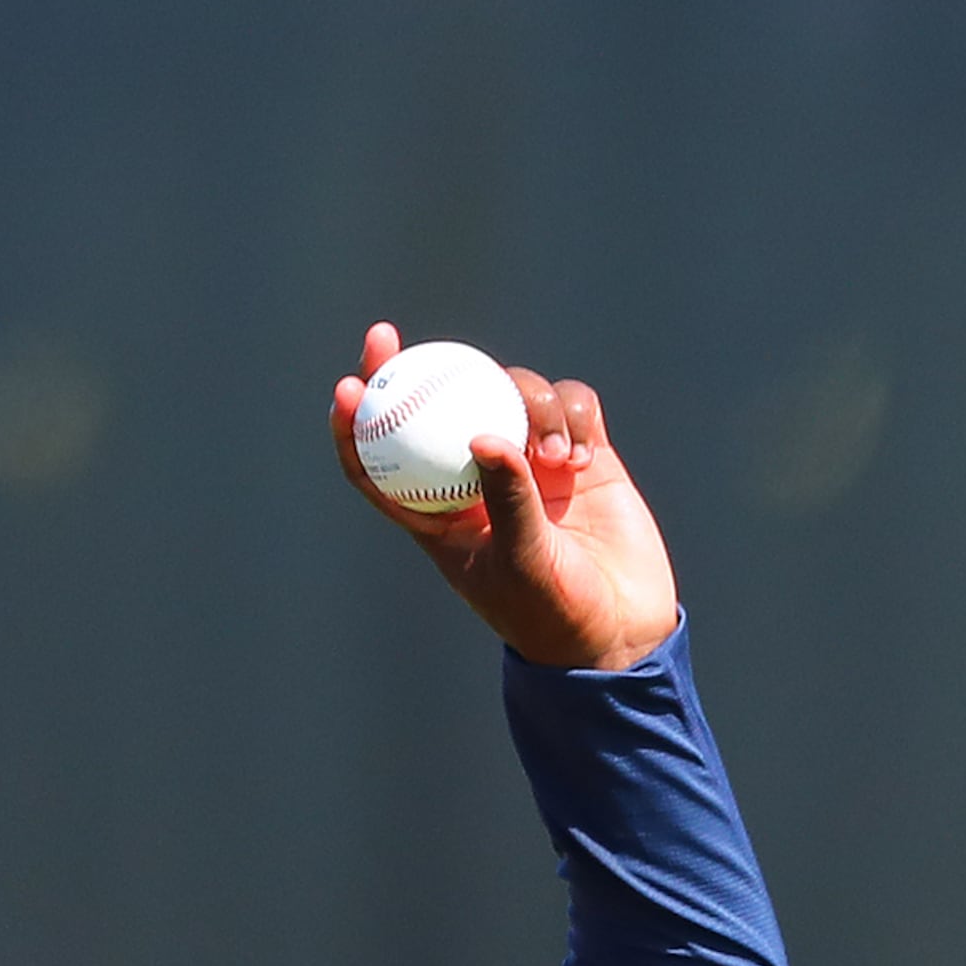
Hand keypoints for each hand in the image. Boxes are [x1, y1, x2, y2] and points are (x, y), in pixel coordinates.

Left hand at [330, 321, 678, 672]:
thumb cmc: (552, 611)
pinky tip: (584, 455)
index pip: (382, 463)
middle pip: (436, 409)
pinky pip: (572, 406)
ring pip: (512, 395)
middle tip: (382, 336)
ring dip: (532, 404)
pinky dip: (575, 415)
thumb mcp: (522, 562)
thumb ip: (506, 500)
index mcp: (439, 515)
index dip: (357, 423)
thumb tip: (483, 436)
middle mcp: (478, 480)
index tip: (347, 385)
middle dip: (405, 369)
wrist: (618, 629)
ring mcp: (531, 463)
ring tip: (557, 457)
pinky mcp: (583, 455)